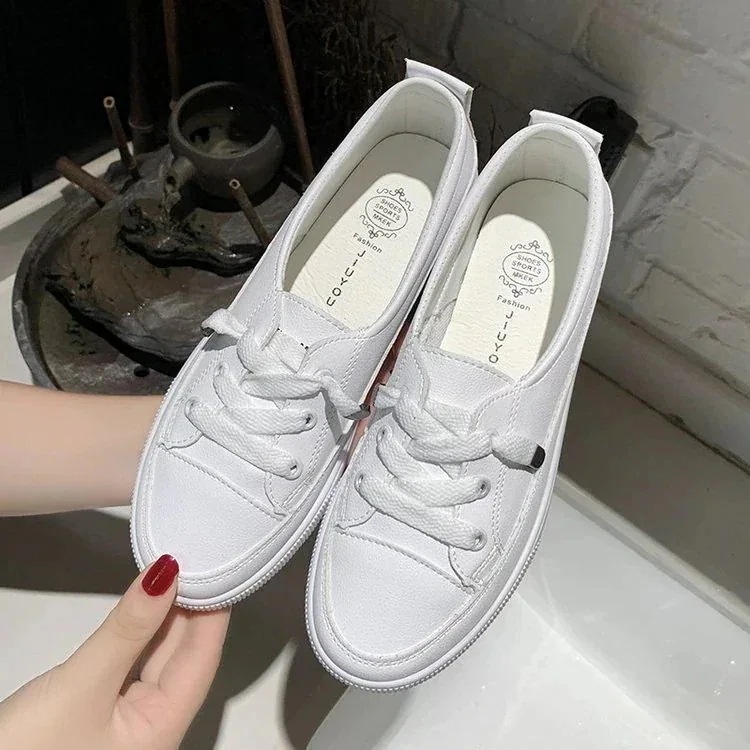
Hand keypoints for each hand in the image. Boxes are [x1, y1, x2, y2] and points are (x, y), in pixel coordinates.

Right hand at [0, 555, 229, 749]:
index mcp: (164, 729)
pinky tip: (147, 604)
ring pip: (158, 659)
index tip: (216, 563)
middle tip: (195, 554)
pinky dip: (141, 634)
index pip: (203, 658)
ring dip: (166, 617)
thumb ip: (127, 629)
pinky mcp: (102, 715)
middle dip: (191, 607)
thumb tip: (167, 574)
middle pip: (183, 657)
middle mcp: (154, 727)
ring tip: (175, 568)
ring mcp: (127, 723)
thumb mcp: (82, 685)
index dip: (212, 610)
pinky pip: (134, 667)